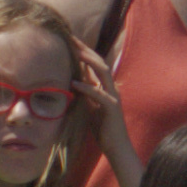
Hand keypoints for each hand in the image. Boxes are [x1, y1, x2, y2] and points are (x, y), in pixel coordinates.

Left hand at [66, 36, 134, 166]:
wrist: (116, 147)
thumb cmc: (103, 129)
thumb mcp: (91, 107)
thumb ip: (86, 94)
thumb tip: (74, 81)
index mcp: (105, 88)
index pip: (94, 65)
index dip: (83, 52)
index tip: (69, 41)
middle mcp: (111, 88)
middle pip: (99, 62)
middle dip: (85, 50)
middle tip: (70, 39)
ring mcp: (113, 97)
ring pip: (103, 72)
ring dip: (89, 61)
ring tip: (75, 52)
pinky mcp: (112, 108)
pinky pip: (99, 94)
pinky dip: (87, 87)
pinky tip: (74, 83)